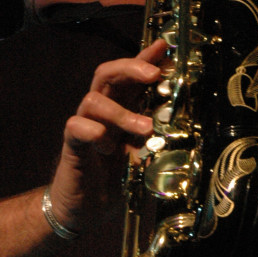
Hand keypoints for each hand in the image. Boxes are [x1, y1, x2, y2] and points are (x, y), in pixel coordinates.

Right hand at [48, 39, 166, 232]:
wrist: (86, 210)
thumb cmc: (114, 178)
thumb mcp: (144, 155)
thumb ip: (158, 139)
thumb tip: (185, 126)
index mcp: (120, 110)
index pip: (130, 77)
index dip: (145, 59)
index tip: (164, 47)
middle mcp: (101, 113)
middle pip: (107, 74)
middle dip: (131, 68)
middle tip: (153, 75)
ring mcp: (85, 126)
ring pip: (94, 99)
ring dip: (121, 112)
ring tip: (144, 130)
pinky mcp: (72, 146)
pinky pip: (75, 127)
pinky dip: (91, 130)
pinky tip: (106, 143)